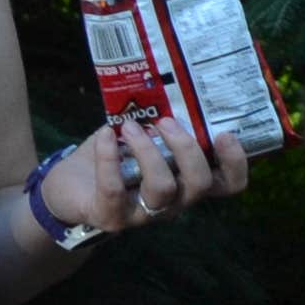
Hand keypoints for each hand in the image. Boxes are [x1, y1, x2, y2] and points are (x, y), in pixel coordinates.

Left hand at [35, 107, 252, 240]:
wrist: (68, 188)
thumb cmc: (112, 158)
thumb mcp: (139, 137)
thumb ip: (155, 123)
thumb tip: (165, 88)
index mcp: (187, 183)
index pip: (229, 185)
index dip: (236, 163)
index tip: (225, 133)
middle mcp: (174, 203)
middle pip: (200, 185)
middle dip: (186, 148)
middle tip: (164, 122)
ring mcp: (144, 215)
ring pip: (164, 188)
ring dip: (147, 151)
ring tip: (129, 127)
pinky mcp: (112, 216)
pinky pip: (115, 189)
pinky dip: (108, 157)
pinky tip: (105, 135)